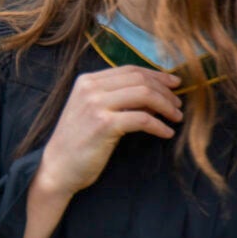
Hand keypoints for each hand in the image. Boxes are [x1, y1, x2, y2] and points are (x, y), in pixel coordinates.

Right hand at [36, 67, 181, 200]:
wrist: (58, 168)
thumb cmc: (78, 142)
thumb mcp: (90, 110)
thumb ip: (113, 97)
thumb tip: (153, 91)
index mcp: (86, 81)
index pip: (130, 70)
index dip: (156, 75)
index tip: (174, 85)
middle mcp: (90, 88)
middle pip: (140, 79)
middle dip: (165, 91)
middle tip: (178, 105)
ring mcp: (96, 105)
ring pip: (144, 94)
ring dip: (166, 106)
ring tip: (176, 118)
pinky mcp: (104, 124)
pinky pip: (143, 119)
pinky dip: (159, 126)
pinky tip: (166, 133)